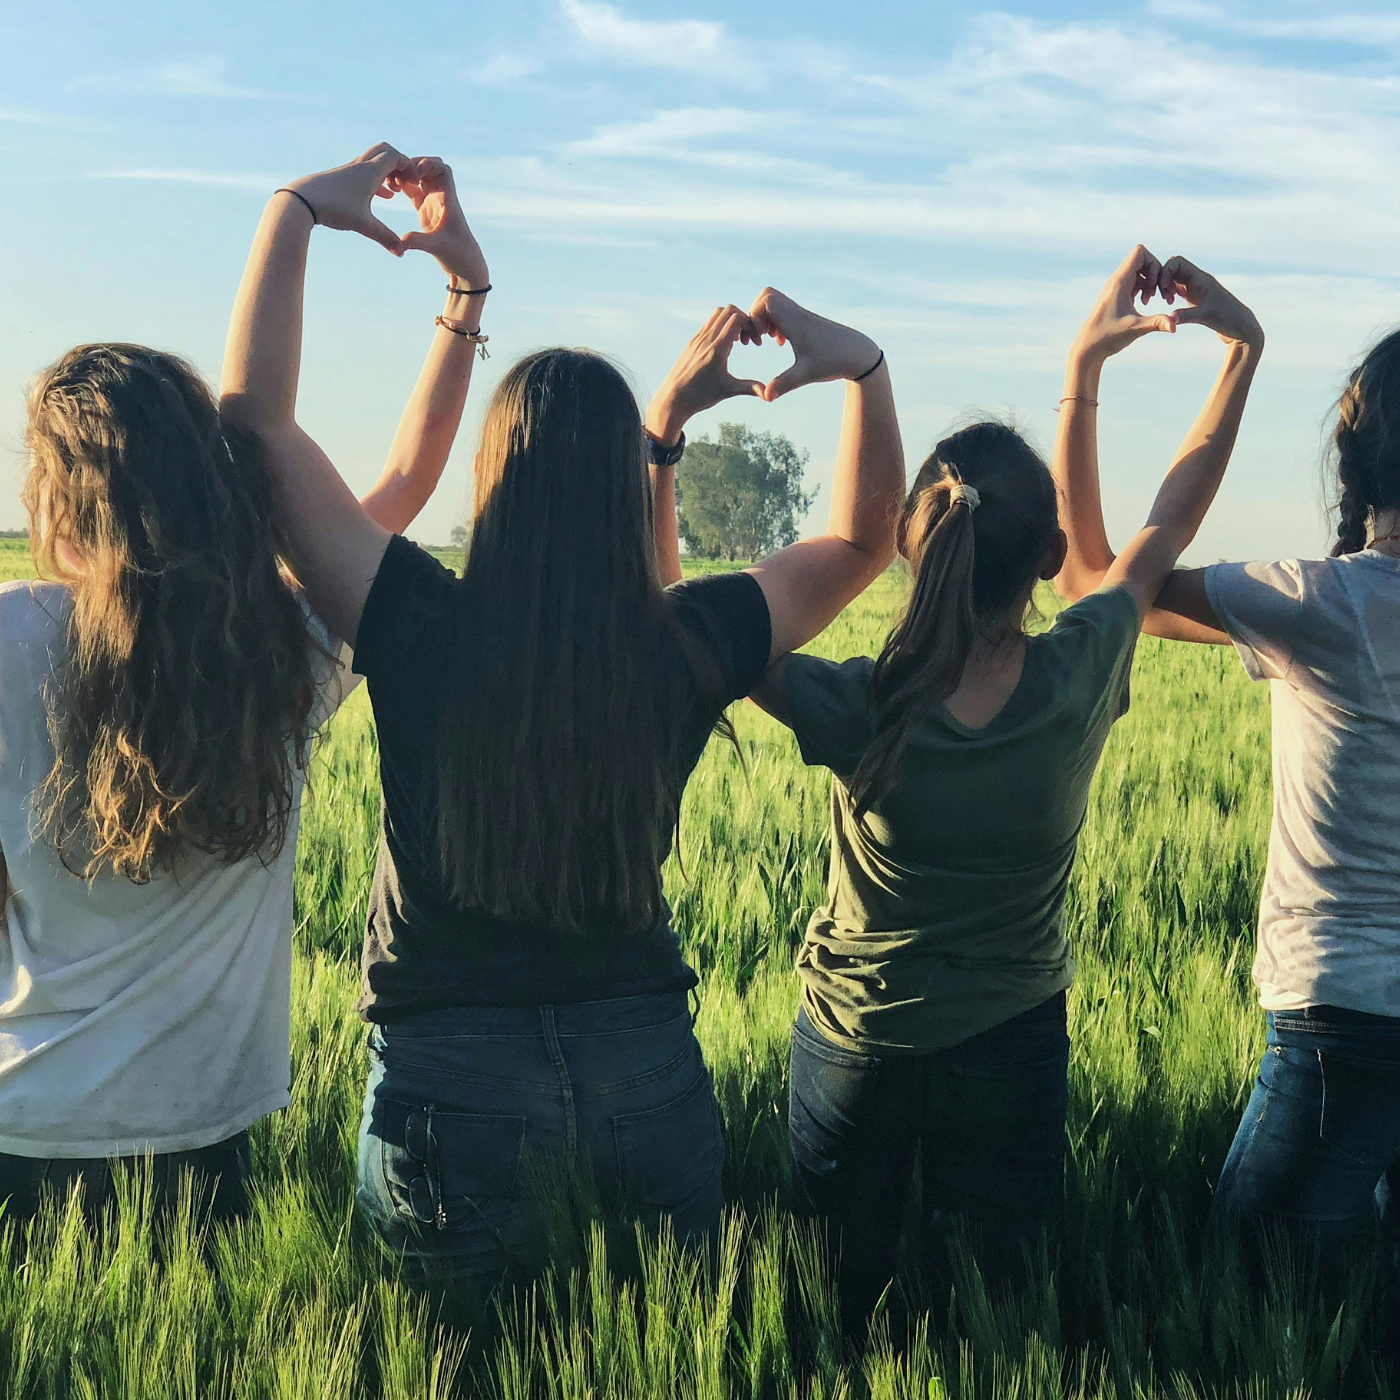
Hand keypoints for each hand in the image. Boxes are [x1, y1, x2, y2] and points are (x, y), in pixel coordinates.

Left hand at [285, 142, 414, 255]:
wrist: (301, 200)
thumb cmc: (333, 208)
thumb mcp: (363, 225)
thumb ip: (385, 238)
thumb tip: (401, 253)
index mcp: (369, 172)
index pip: (395, 157)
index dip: (409, 167)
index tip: (415, 183)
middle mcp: (360, 166)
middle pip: (385, 151)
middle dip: (400, 163)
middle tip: (407, 181)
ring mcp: (350, 170)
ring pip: (374, 161)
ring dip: (388, 171)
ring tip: (397, 190)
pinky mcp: (341, 177)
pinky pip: (365, 171)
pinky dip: (377, 179)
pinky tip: (381, 196)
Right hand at [391, 157, 488, 286]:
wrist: (465, 266)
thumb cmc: (458, 255)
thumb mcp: (437, 247)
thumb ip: (419, 241)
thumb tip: (401, 241)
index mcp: (448, 199)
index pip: (443, 170)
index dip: (428, 165)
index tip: (414, 173)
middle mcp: (442, 197)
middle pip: (430, 167)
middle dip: (414, 165)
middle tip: (398, 173)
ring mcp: (433, 203)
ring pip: (420, 177)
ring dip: (407, 174)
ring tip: (391, 180)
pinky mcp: (426, 211)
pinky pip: (414, 190)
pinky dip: (403, 185)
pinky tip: (391, 188)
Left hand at [646, 305, 763, 445]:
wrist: (672, 399)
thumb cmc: (701, 397)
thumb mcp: (728, 391)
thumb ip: (750, 388)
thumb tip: (769, 395)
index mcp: (717, 349)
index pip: (736, 318)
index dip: (750, 325)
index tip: (754, 342)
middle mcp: (706, 339)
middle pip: (728, 310)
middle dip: (743, 319)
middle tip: (748, 339)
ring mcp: (697, 338)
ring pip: (717, 314)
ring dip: (731, 321)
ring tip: (738, 341)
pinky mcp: (692, 342)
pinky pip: (709, 323)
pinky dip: (721, 326)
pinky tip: (725, 344)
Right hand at [749, 288, 881, 401]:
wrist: (859, 354)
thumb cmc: (833, 362)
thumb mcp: (806, 375)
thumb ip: (783, 384)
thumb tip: (765, 397)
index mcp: (795, 321)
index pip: (766, 301)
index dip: (754, 317)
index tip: (760, 340)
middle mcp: (798, 314)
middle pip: (767, 295)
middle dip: (756, 314)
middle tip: (761, 336)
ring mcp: (802, 316)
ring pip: (775, 302)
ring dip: (766, 319)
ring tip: (770, 340)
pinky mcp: (807, 322)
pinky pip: (785, 311)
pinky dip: (777, 322)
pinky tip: (783, 341)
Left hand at [1070, 245, 1176, 366]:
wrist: (1088, 348)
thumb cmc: (1107, 337)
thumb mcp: (1135, 329)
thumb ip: (1157, 323)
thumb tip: (1176, 326)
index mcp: (1119, 281)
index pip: (1140, 252)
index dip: (1153, 263)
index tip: (1155, 285)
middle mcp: (1117, 281)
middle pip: (1142, 259)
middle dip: (1155, 273)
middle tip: (1156, 294)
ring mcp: (1116, 288)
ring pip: (1139, 271)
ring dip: (1150, 282)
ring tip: (1149, 301)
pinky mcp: (1117, 296)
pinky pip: (1134, 282)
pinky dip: (1143, 288)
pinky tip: (1143, 304)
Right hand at [1163, 257, 1263, 349]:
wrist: (1241, 327)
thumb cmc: (1228, 319)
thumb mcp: (1206, 317)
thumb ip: (1186, 315)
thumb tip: (1169, 319)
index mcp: (1201, 278)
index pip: (1177, 262)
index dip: (1165, 272)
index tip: (1163, 289)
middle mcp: (1198, 280)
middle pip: (1173, 268)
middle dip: (1162, 279)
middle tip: (1163, 297)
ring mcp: (1196, 288)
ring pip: (1174, 278)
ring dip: (1165, 287)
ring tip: (1168, 302)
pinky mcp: (1196, 298)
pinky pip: (1178, 289)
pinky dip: (1170, 294)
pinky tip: (1171, 307)